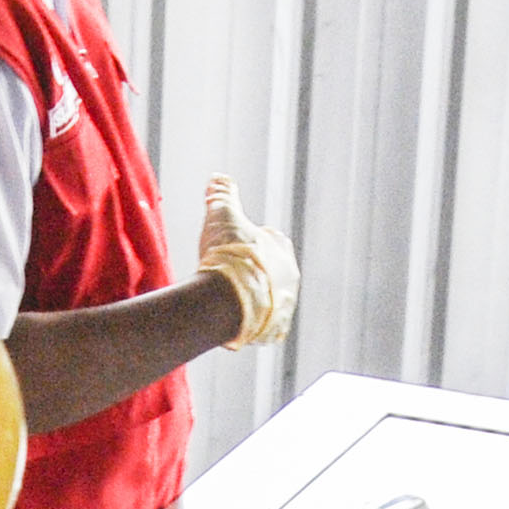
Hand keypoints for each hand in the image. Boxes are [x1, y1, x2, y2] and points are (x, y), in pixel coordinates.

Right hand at [199, 177, 298, 350]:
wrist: (228, 300)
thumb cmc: (228, 254)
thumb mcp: (222, 215)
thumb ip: (222, 194)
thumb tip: (218, 177)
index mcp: (282, 250)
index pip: (271, 239)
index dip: (250, 240)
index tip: (233, 244)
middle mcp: (290, 280)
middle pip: (272, 272)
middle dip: (254, 270)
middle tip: (228, 273)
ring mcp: (284, 308)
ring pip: (269, 300)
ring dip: (253, 298)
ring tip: (228, 299)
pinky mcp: (273, 332)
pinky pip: (265, 328)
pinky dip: (252, 324)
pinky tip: (234, 321)